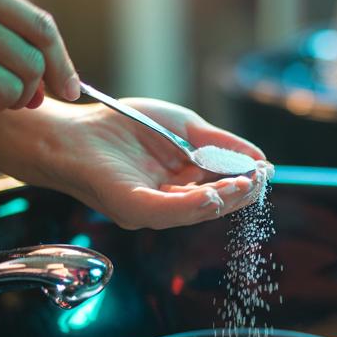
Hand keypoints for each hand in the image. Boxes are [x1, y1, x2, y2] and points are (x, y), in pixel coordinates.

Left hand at [41, 98, 273, 229]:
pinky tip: (211, 193)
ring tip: (244, 184)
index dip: (244, 182)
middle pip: (212, 205)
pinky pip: (167, 211)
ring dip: (223, 199)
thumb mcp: (183, 127)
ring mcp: (149, 209)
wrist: (71, 130)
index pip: (220, 189)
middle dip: (239, 194)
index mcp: (180, 185)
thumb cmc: (121, 126)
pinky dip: (192, 204)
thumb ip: (218, 142)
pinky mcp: (131, 207)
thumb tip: (259, 159)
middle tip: (259, 180)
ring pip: (194, 211)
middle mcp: (166, 203)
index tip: (264, 171)